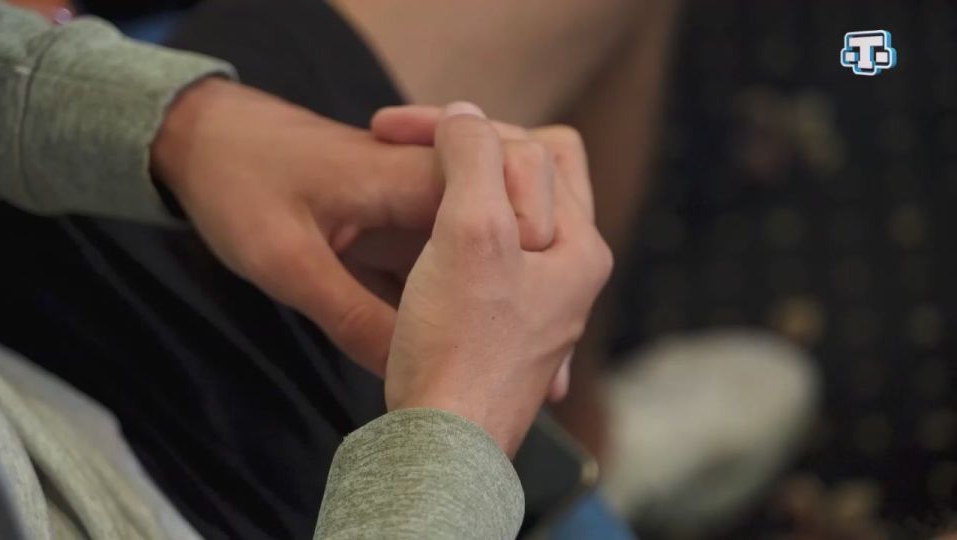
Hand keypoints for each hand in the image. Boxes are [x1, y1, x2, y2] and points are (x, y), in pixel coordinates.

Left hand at [151, 80, 556, 375]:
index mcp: (412, 179)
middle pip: (503, 242)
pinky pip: (436, 273)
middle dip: (522, 307)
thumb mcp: (287, 260)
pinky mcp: (392, 229)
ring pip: (474, 264)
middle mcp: (427, 191)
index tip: (527, 344)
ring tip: (524, 382)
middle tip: (544, 379)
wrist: (202, 138)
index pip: (504, 210)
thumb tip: (409, 375)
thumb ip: (351, 317)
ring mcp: (411, 211)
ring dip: (492, 313)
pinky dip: (450, 310)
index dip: (526, 277)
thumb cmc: (238, 182)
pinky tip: (465, 360)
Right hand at [384, 103, 611, 455]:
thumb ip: (475, 158)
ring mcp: (539, 295)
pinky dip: (454, 228)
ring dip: (460, 190)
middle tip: (410, 146)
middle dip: (472, 153)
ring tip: (411, 188)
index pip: (534, 146)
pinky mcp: (505, 320)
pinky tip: (418, 235)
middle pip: (532, 175)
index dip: (464, 127)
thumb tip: (467, 113)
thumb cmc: (458, 345)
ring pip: (507, 212)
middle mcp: (571, 269)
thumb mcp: (470, 234)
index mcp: (580, 245)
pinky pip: (487, 251)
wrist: (441, 442)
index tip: (393, 129)